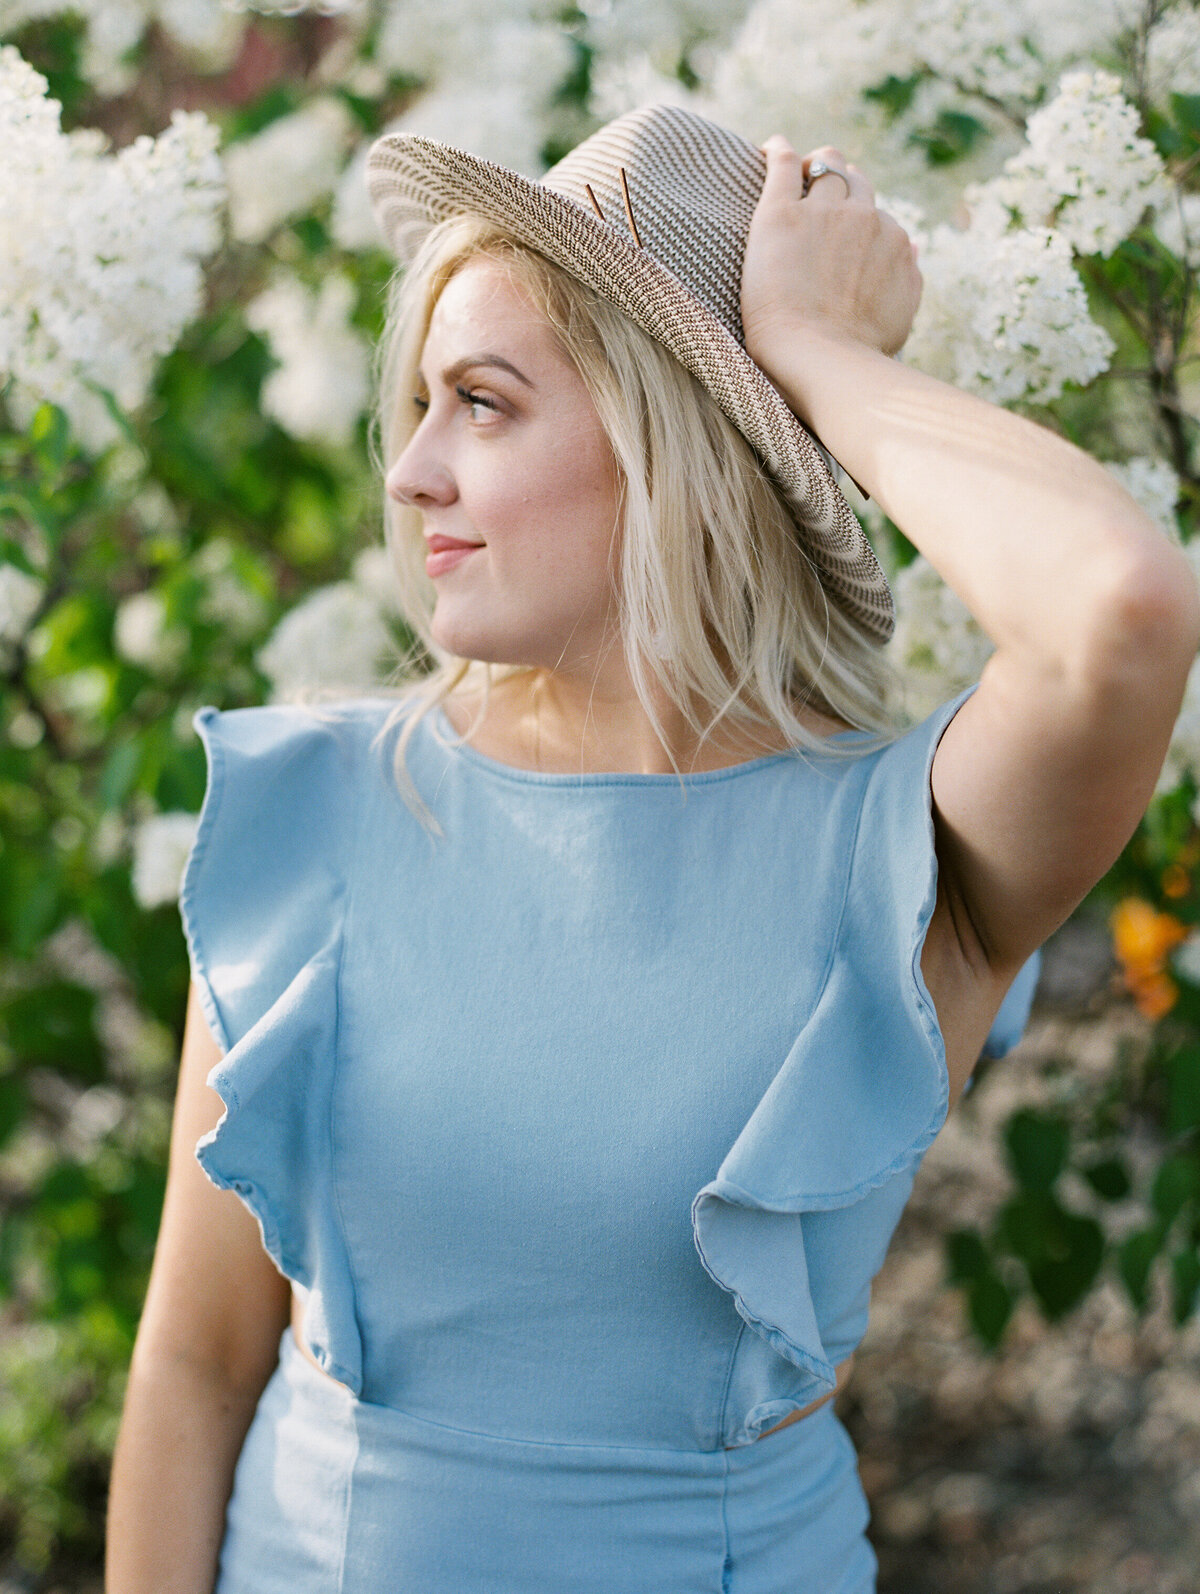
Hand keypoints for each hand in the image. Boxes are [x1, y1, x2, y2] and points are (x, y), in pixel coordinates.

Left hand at [741, 137, 921, 373]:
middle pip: (854, 180)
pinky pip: (784, 166)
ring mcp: (823, 212)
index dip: (858, 217)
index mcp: (891, 240)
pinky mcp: (781, 214)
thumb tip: (913, 246)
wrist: (819, 357)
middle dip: (841, 179)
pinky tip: (771, 148)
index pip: (875, 214)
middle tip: (823, 186)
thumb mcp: (901, 316)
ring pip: (825, 167)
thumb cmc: (858, 351)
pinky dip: (778, 153)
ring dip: (816, 165)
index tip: (844, 226)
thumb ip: (909, 277)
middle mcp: (863, 218)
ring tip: (801, 169)